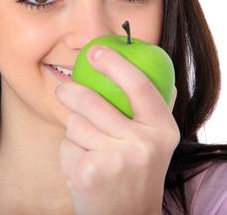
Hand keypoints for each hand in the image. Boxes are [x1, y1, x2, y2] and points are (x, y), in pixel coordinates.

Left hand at [55, 45, 179, 214]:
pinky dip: (69, 152)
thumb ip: (157, 108)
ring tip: (89, 146)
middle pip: (93, 102)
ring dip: (75, 130)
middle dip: (71, 91)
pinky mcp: (89, 173)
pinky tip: (84, 166)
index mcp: (163, 129)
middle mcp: (143, 144)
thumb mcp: (158, 143)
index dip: (115, 64)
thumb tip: (159, 70)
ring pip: (76, 123)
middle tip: (64, 88)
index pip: (139, 85)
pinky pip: (66, 145)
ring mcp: (115, 160)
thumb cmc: (140, 174)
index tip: (96, 51)